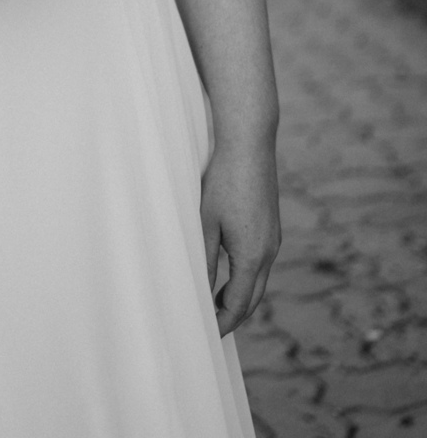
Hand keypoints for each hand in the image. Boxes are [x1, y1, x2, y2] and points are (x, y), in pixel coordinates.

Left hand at [200, 138, 280, 334]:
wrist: (250, 144)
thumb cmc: (223, 181)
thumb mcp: (207, 223)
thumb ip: (206, 261)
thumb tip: (202, 293)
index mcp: (253, 256)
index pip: (239, 304)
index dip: (222, 322)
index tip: (207, 333)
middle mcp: (269, 251)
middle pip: (253, 297)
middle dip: (233, 315)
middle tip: (211, 326)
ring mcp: (273, 238)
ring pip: (259, 280)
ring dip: (240, 295)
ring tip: (215, 303)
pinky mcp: (272, 226)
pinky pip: (262, 262)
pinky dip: (247, 276)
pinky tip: (230, 272)